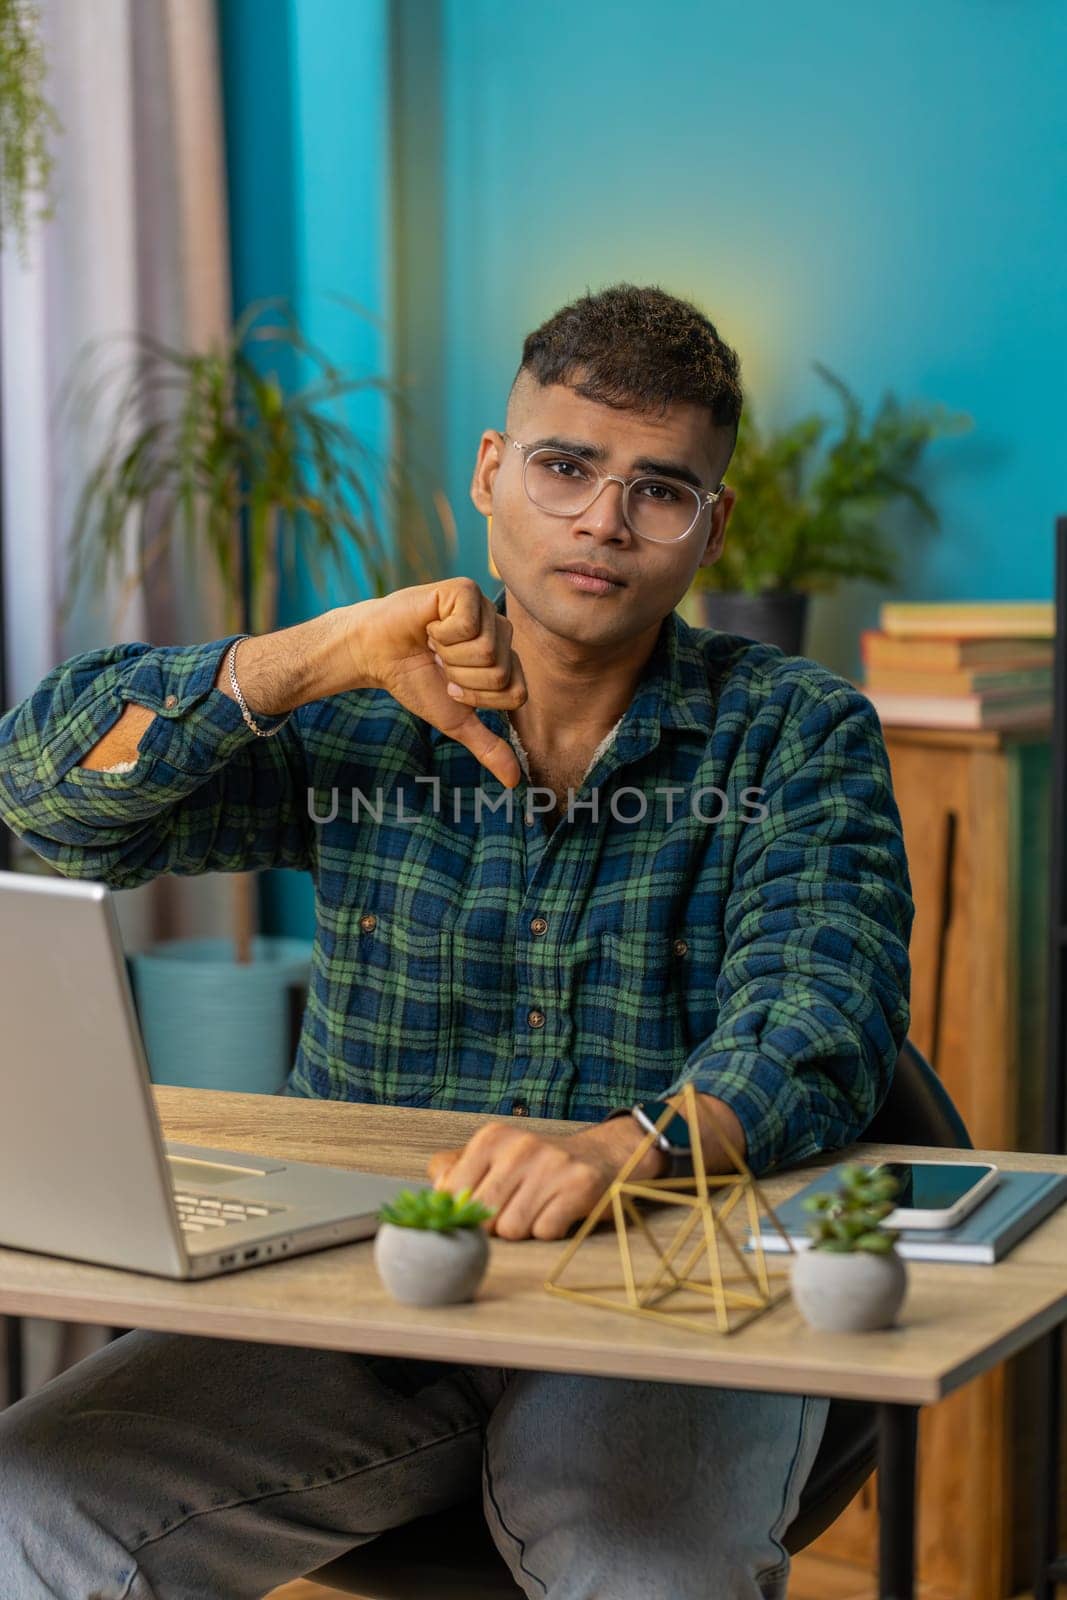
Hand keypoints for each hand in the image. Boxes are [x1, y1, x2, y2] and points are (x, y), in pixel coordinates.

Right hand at [342, 578, 526, 788]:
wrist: (375, 654)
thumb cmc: (416, 681)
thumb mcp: (455, 720)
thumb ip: (487, 746)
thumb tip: (514, 783)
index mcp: (506, 660)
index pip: (515, 693)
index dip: (477, 698)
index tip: (451, 685)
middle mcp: (501, 632)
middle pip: (500, 673)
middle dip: (460, 678)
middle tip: (439, 662)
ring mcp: (485, 609)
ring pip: (487, 650)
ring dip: (448, 655)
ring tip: (434, 643)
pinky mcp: (464, 591)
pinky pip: (468, 624)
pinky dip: (442, 632)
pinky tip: (430, 625)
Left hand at [426, 1118, 665, 1241]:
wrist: (601, 1156)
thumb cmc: (536, 1165)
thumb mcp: (495, 1155)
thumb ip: (455, 1169)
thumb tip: (434, 1190)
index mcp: (491, 1138)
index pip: (452, 1194)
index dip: (464, 1212)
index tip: (481, 1209)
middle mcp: (520, 1146)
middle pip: (482, 1216)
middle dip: (494, 1225)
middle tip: (514, 1209)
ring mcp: (551, 1165)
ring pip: (512, 1229)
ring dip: (524, 1229)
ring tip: (538, 1209)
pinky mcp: (579, 1187)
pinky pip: (544, 1232)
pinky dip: (549, 1231)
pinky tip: (558, 1212)